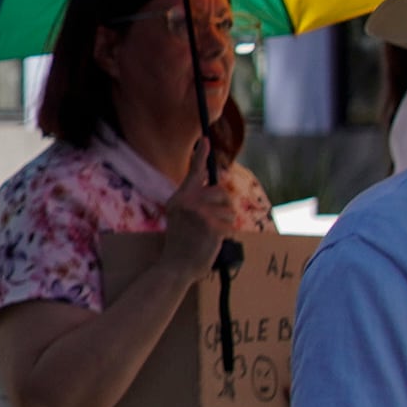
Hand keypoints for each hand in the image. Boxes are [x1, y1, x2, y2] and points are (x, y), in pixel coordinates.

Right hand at [161, 138, 234, 271]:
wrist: (176, 267)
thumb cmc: (181, 244)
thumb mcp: (180, 217)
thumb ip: (194, 201)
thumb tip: (217, 188)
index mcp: (179, 198)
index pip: (193, 172)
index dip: (200, 155)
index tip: (206, 139)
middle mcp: (187, 202)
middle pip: (221, 191)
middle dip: (224, 204)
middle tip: (213, 221)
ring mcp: (200, 213)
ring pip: (229, 208)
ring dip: (226, 221)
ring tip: (210, 234)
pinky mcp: (212, 226)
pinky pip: (231, 223)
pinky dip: (227, 233)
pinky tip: (214, 241)